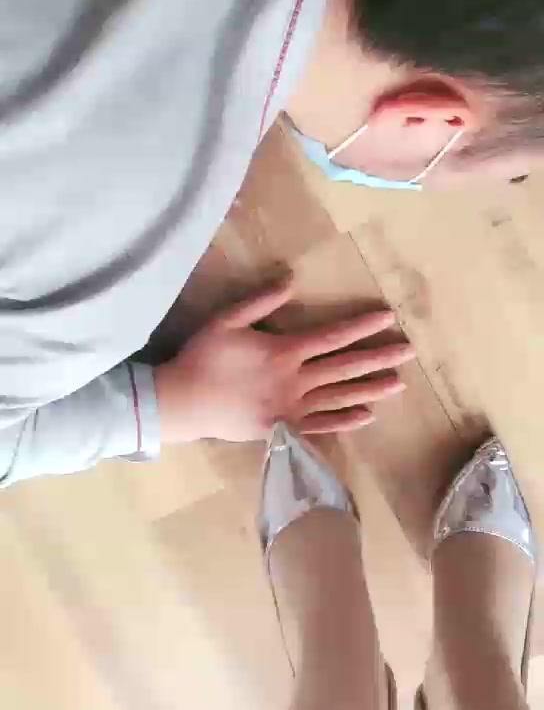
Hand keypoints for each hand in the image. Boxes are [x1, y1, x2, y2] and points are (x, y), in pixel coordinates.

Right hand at [154, 278, 413, 443]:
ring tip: (399, 384)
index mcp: (284, 351)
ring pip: (339, 397)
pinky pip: (321, 426)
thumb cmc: (203, 357)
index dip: (362, 327)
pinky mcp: (283, 429)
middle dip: (379, 357)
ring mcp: (292, 408)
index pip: (333, 337)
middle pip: (345, 368)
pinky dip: (345, 421)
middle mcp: (296, 380)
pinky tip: (366, 416)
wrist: (184, 402)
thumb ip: (260, 300)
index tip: (387, 318)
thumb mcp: (227, 319)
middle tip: (409, 351)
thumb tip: (291, 280)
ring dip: (371, 389)